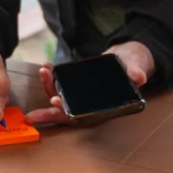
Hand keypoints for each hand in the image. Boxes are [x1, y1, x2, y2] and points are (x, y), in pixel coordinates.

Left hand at [25, 40, 154, 125]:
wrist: (130, 57)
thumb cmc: (134, 65)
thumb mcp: (138, 66)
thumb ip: (138, 72)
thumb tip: (139, 77)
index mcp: (105, 106)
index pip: (84, 115)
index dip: (68, 112)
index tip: (56, 101)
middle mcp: (90, 104)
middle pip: (67, 113)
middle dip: (49, 112)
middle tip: (34, 111)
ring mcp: (82, 95)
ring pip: (61, 98)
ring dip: (48, 88)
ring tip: (43, 72)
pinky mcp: (77, 85)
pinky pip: (61, 86)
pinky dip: (52, 78)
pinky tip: (47, 67)